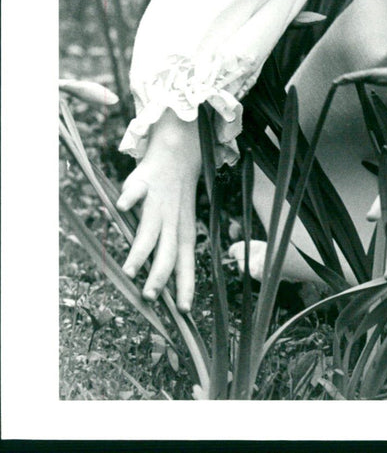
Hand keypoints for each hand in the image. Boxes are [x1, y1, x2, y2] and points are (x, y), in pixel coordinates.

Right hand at [116, 110, 201, 310]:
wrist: (179, 154)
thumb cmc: (176, 200)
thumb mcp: (179, 227)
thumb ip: (171, 255)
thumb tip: (163, 293)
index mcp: (184, 230)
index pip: (187, 262)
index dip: (185, 285)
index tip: (184, 311)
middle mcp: (172, 219)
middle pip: (168, 250)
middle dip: (159, 275)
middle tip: (149, 296)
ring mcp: (159, 201)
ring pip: (150, 227)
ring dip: (140, 248)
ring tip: (129, 269)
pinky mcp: (145, 182)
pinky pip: (136, 190)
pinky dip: (130, 198)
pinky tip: (121, 208)